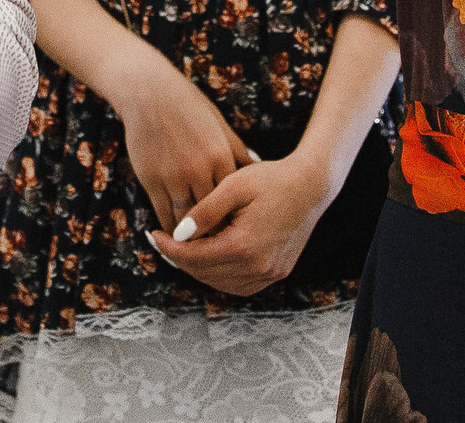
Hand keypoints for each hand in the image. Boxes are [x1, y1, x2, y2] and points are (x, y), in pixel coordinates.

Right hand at [109, 52, 247, 231]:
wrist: (149, 93)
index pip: (234, 199)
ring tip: (199, 249)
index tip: (242, 231)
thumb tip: (256, 168)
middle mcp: (199, 170)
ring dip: (193, 237)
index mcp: (220, 156)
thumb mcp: (218, 124)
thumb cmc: (188, 105)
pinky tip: (175, 235)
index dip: (237, 218)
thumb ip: (236, 150)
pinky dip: (170, 227)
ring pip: (187, 220)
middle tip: (222, 250)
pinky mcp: (151, 180)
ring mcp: (173, 177)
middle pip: (214, 215)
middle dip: (218, 234)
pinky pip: (163, 213)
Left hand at [146, 151, 334, 295]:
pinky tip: (212, 256)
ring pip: (221, 283)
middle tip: (166, 241)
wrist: (311, 185)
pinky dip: (221, 275)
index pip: (193, 257)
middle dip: (180, 259)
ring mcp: (270, 274)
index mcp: (244, 246)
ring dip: (199, 269)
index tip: (153, 235)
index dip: (169, 248)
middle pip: (204, 273)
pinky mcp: (277, 272)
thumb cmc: (271, 179)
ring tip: (186, 247)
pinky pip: (240, 285)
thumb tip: (179, 234)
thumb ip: (204, 212)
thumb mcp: (233, 187)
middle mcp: (258, 267)